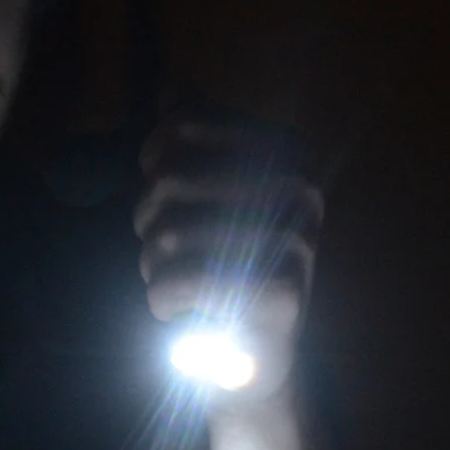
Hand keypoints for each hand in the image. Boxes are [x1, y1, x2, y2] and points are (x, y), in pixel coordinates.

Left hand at [133, 107, 322, 402]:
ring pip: (165, 235)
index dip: (152, 159)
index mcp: (287, 151)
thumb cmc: (225, 268)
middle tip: (169, 252)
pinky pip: (176, 283)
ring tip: (180, 283)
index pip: (180, 125)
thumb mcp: (211, 197)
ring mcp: (295, 242)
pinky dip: (163, 302)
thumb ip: (195, 142)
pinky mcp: (279, 296)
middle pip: (167, 180)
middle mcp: (300, 188)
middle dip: (148, 220)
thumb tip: (173, 89)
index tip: (166, 196)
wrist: (255, 361)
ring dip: (153, 267)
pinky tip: (186, 312)